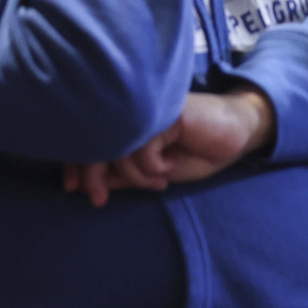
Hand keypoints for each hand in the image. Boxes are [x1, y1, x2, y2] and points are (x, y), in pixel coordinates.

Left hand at [63, 88, 276, 207]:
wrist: (235, 136)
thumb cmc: (194, 151)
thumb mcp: (150, 172)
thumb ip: (121, 173)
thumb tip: (85, 182)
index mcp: (127, 120)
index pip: (89, 137)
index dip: (76, 163)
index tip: (73, 189)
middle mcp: (133, 109)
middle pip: (96, 140)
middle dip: (92, 174)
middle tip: (98, 199)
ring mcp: (149, 108)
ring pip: (118, 148)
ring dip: (136, 176)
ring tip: (158, 181)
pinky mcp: (166, 112)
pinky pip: (143, 148)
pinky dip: (153, 167)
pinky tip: (170, 165)